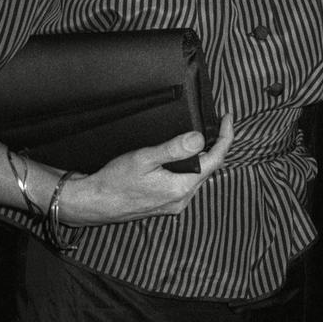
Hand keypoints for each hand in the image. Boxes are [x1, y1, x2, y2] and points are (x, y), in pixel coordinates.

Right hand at [59, 114, 233, 225]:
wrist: (94, 203)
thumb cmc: (115, 180)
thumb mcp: (144, 158)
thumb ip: (173, 149)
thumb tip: (199, 138)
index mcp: (181, 187)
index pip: (215, 159)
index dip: (225, 137)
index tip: (228, 117)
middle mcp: (182, 199)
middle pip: (209, 168)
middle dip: (217, 144)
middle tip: (219, 122)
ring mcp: (174, 204)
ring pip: (198, 175)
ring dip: (204, 155)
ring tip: (205, 134)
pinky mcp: (165, 204)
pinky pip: (187, 181)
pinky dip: (191, 165)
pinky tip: (184, 155)